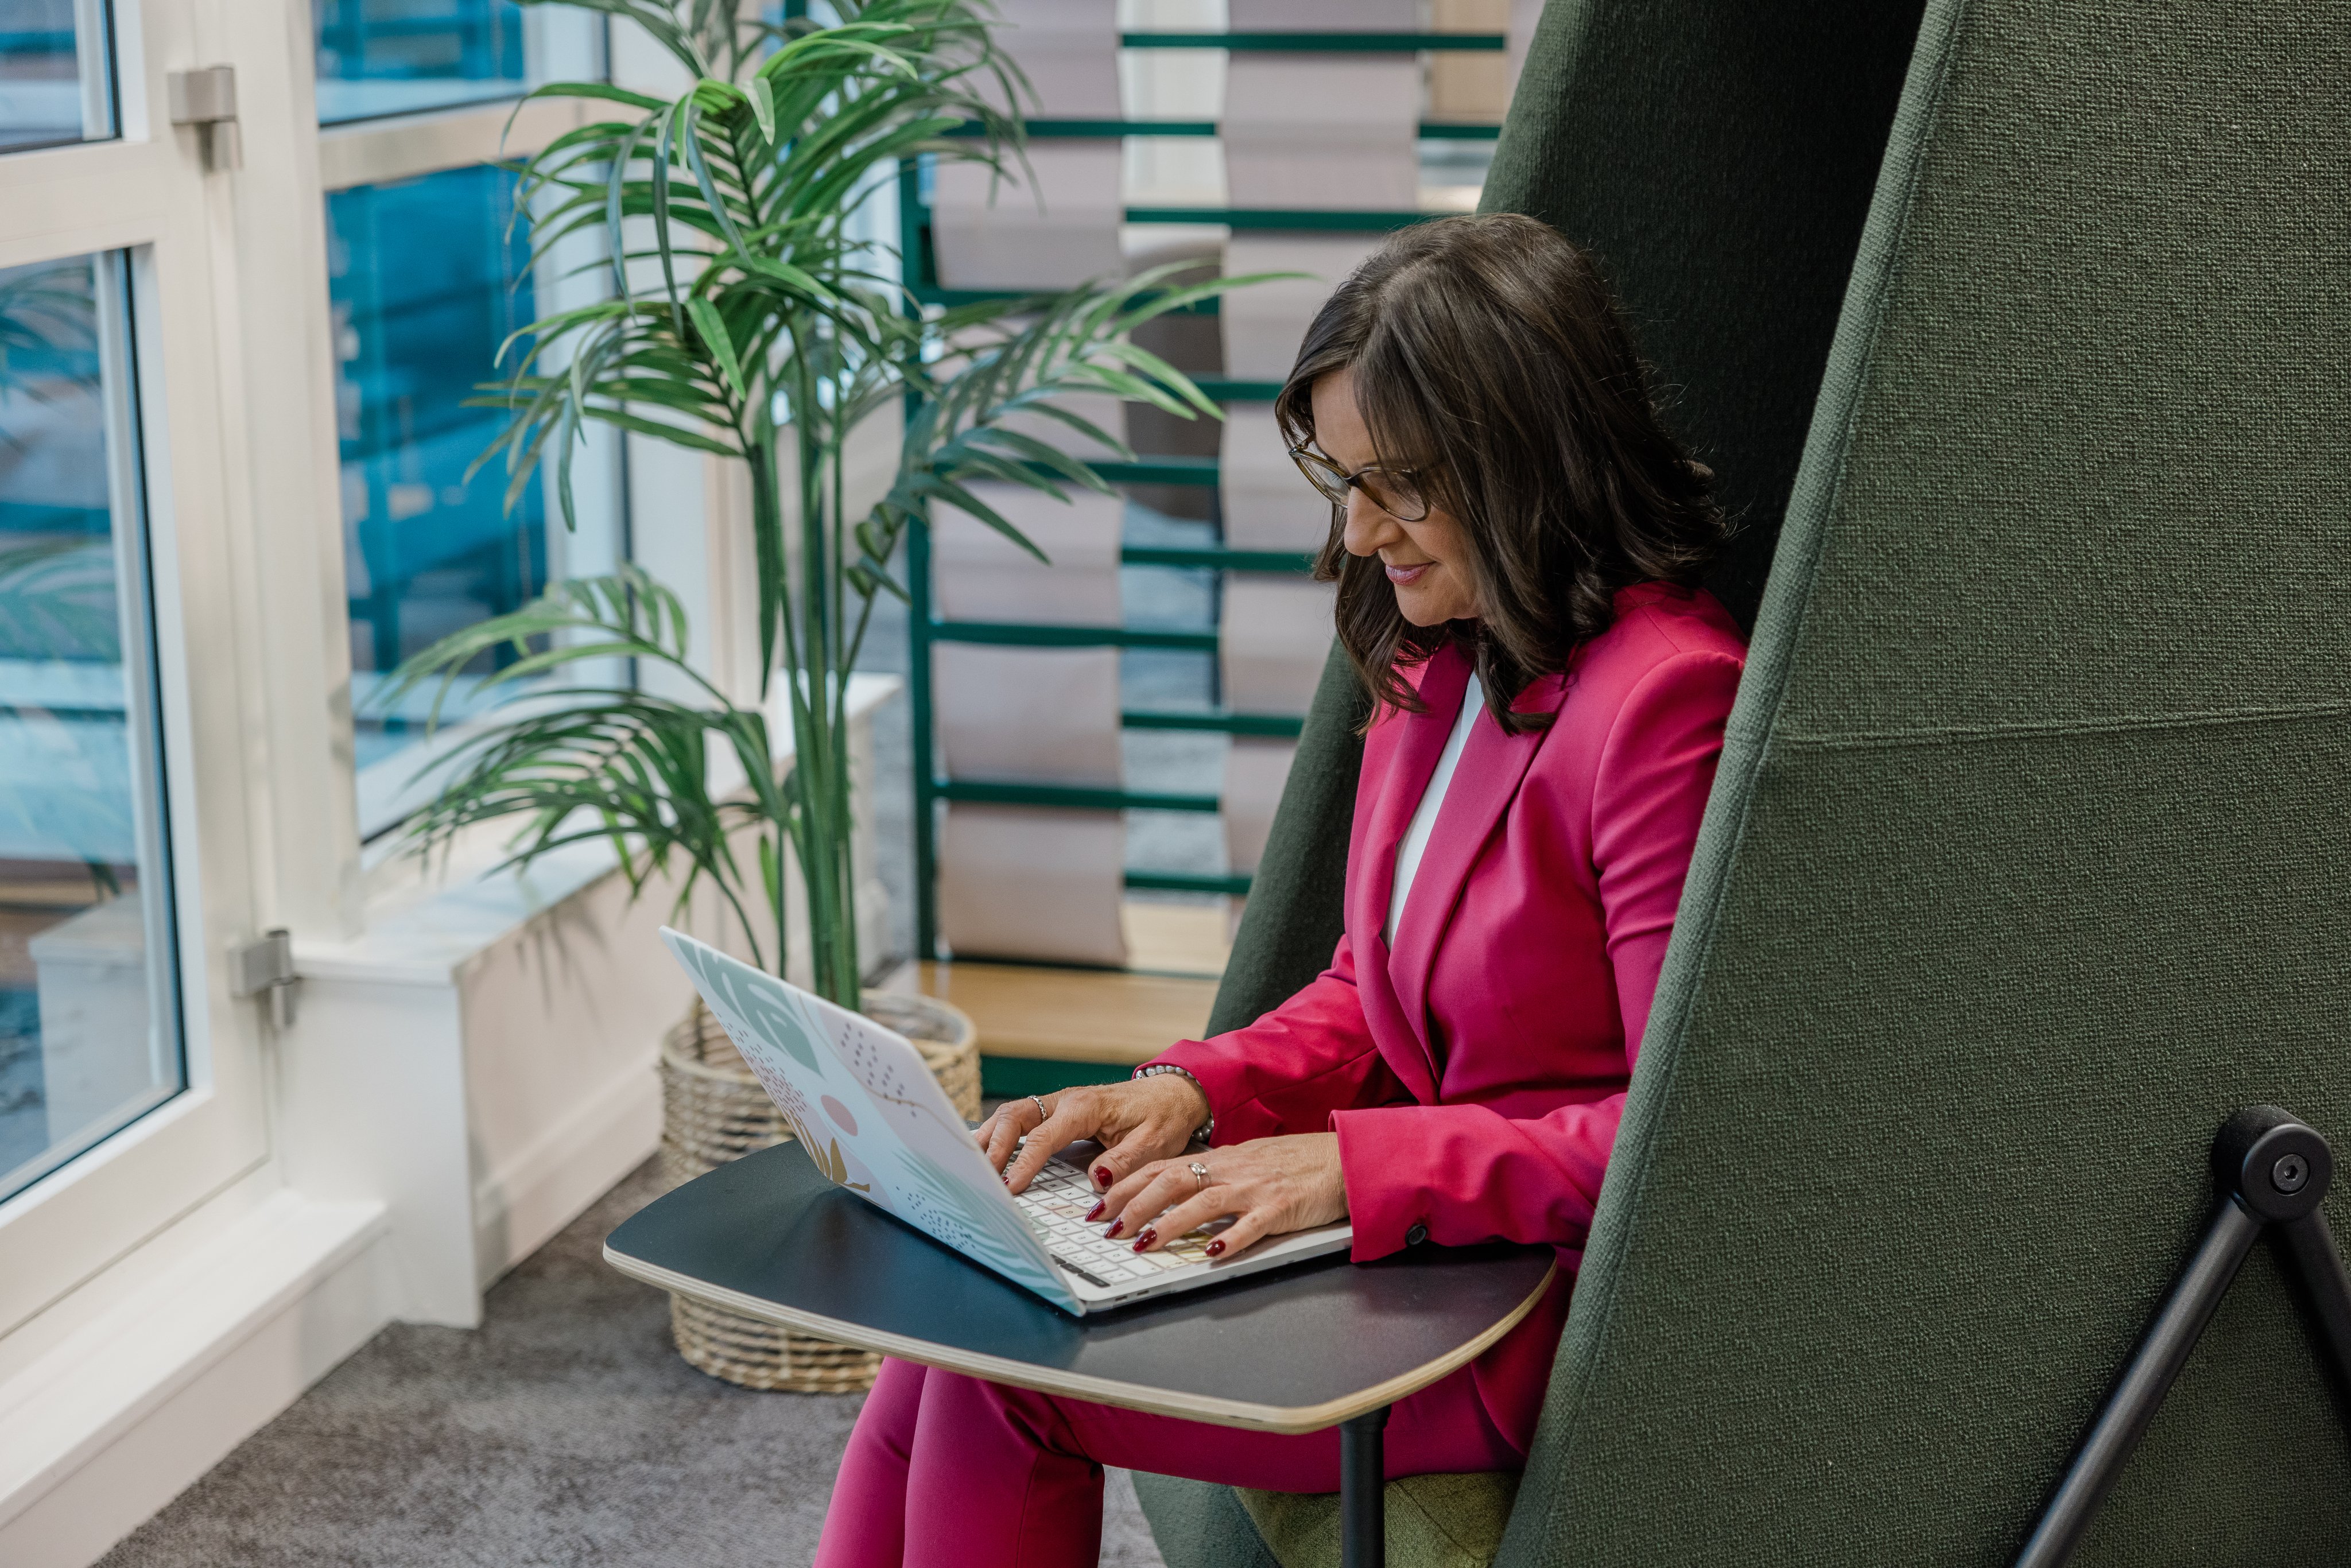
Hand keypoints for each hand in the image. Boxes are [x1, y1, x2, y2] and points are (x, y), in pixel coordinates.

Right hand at [976, 1074, 1209, 1195]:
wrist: (1174, 1093)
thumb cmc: (1164, 1117)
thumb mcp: (1154, 1142)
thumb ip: (1125, 1161)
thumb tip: (1096, 1180)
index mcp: (1087, 1107)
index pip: (1045, 1136)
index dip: (1024, 1162)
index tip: (1010, 1186)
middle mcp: (1067, 1101)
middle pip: (1016, 1116)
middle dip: (994, 1145)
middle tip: (980, 1176)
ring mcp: (1060, 1104)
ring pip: (1013, 1114)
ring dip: (990, 1136)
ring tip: (970, 1163)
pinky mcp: (1058, 1112)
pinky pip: (1022, 1119)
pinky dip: (1000, 1133)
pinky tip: (986, 1151)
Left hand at [1101, 1132, 1346, 1261]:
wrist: (1343, 1158)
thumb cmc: (1295, 1163)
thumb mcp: (1247, 1162)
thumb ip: (1213, 1176)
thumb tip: (1174, 1194)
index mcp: (1221, 1159)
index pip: (1162, 1167)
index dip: (1127, 1184)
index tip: (1099, 1204)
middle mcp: (1232, 1170)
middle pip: (1173, 1180)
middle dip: (1135, 1204)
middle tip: (1108, 1228)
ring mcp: (1256, 1187)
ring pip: (1203, 1201)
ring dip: (1169, 1223)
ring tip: (1143, 1244)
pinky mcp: (1282, 1207)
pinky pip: (1253, 1224)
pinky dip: (1230, 1238)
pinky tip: (1211, 1253)